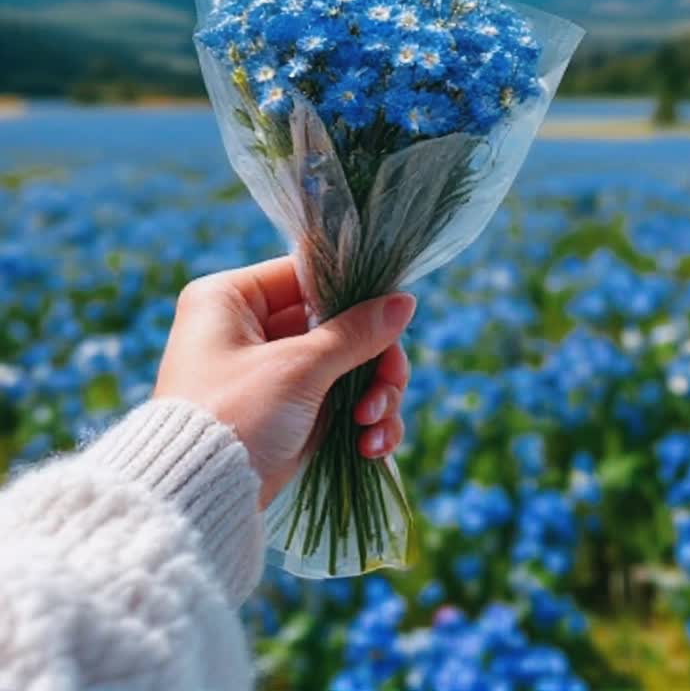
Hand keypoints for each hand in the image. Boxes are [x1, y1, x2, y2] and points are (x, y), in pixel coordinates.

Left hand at [153, 256, 415, 506]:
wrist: (197, 502)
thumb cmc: (236, 416)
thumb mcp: (298, 368)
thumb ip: (356, 332)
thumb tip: (404, 301)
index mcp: (230, 298)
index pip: (307, 276)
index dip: (354, 296)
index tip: (390, 318)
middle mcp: (246, 329)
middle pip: (335, 324)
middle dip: (372, 361)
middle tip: (389, 387)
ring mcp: (268, 373)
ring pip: (343, 365)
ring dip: (373, 395)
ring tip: (374, 426)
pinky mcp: (285, 414)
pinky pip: (336, 402)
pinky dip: (360, 421)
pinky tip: (372, 446)